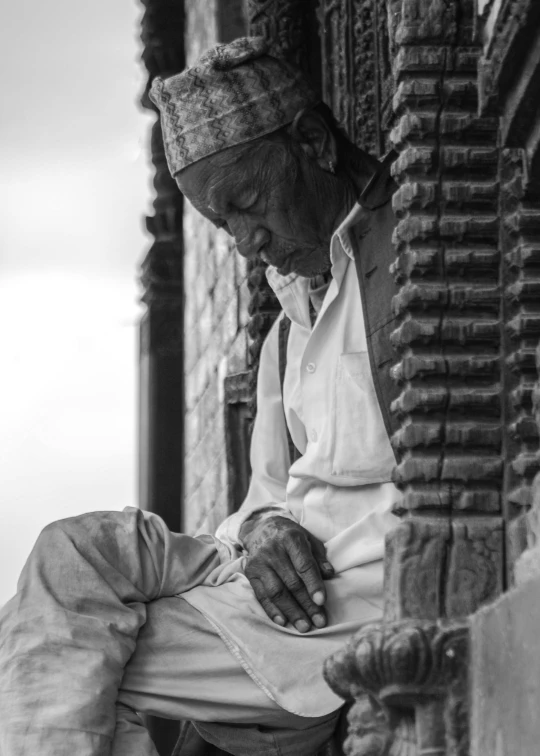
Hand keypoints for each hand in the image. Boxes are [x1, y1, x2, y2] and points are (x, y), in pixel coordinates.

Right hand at [240, 513, 334, 632]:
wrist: (260, 528)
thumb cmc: (290, 536)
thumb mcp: (308, 538)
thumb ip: (319, 557)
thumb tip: (330, 574)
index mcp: (291, 539)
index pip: (304, 565)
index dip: (313, 584)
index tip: (322, 602)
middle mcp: (273, 550)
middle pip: (291, 582)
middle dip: (306, 604)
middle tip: (319, 621)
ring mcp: (260, 562)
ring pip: (276, 592)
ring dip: (291, 611)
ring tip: (304, 626)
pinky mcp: (250, 573)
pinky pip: (261, 595)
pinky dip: (272, 610)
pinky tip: (283, 621)